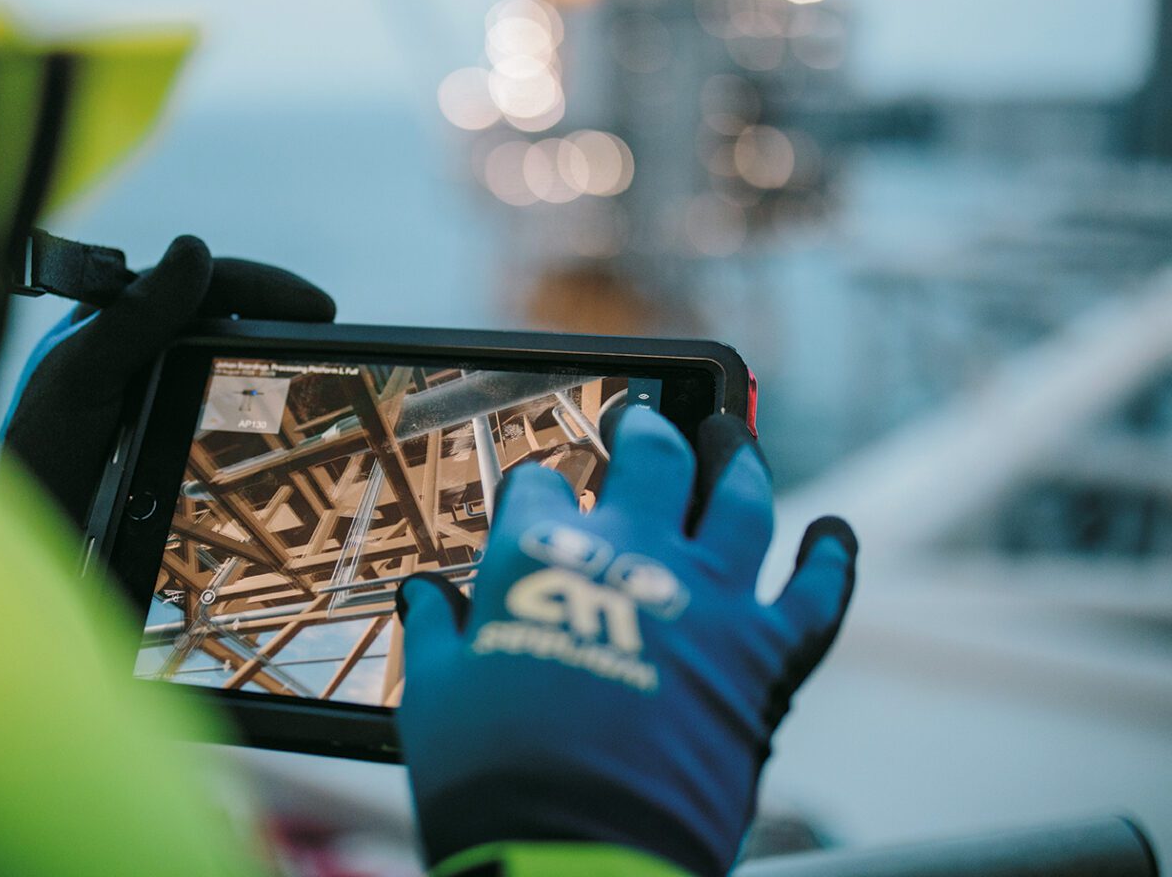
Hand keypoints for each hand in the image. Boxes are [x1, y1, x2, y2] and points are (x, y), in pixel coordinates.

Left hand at [2, 235, 334, 525]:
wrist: (28, 534)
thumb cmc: (37, 449)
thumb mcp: (82, 374)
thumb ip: (133, 316)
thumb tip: (195, 251)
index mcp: (120, 317)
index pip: (204, 283)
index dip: (266, 288)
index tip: (317, 307)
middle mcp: (144, 348)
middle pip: (229, 316)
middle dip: (281, 320)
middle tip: (330, 334)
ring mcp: (162, 393)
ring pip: (234, 362)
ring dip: (279, 364)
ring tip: (321, 374)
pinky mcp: (176, 439)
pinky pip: (232, 414)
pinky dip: (266, 412)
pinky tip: (290, 424)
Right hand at [394, 408, 856, 876]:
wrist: (575, 845)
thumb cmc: (492, 771)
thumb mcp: (436, 695)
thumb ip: (437, 633)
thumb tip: (425, 599)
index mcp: (542, 553)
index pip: (538, 486)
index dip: (537, 485)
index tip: (537, 490)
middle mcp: (633, 554)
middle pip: (652, 459)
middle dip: (646, 432)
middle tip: (644, 423)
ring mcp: (707, 597)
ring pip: (741, 499)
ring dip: (739, 458)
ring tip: (735, 434)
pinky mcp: (761, 654)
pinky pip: (813, 595)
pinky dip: (828, 561)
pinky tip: (833, 535)